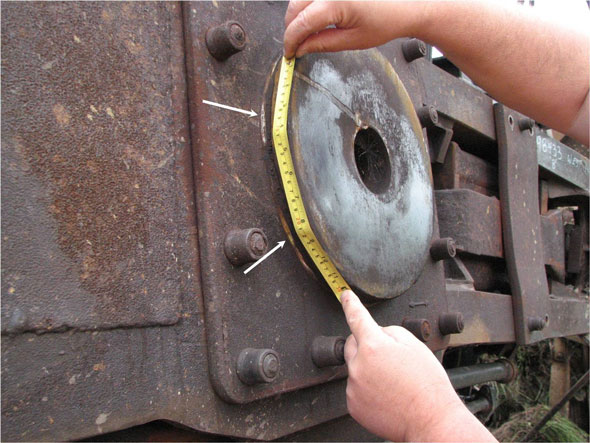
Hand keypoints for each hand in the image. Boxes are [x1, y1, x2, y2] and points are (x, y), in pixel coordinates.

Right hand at [283, 1, 423, 57]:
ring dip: (297, 15)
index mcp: (335, 2)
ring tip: (304, 32)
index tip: (289, 53)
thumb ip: (321, 43)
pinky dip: (307, 4)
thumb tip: (301, 48)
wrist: (406, 5)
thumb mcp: (351, 40)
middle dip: (291, 28)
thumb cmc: (386, 21)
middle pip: (295, 6)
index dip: (291, 40)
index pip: (300, 23)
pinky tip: (312, 16)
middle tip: (295, 45)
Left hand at [341, 290, 495, 441]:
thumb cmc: (427, 384)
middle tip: (390, 359)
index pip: (357, 317)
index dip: (350, 304)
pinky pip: (356, 388)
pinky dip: (367, 388)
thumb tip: (377, 333)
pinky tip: (386, 394)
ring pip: (356, 368)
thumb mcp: (414, 345)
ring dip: (368, 369)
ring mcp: (354, 387)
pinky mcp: (353, 404)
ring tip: (392, 382)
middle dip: (367, 346)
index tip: (345, 296)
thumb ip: (390, 332)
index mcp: (374, 346)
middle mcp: (359, 366)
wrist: (430, 420)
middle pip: (353, 345)